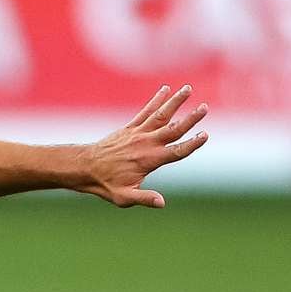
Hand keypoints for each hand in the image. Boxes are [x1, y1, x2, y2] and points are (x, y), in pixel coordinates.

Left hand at [82, 84, 209, 207]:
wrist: (85, 167)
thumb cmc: (105, 184)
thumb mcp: (124, 197)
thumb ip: (144, 198)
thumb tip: (162, 202)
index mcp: (149, 160)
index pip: (176, 151)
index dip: (192, 144)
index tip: (205, 135)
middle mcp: (146, 143)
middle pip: (173, 129)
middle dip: (190, 118)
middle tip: (205, 107)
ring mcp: (138, 133)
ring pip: (161, 114)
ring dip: (175, 101)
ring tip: (188, 88)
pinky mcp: (130, 128)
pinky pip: (145, 112)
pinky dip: (155, 100)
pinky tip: (165, 89)